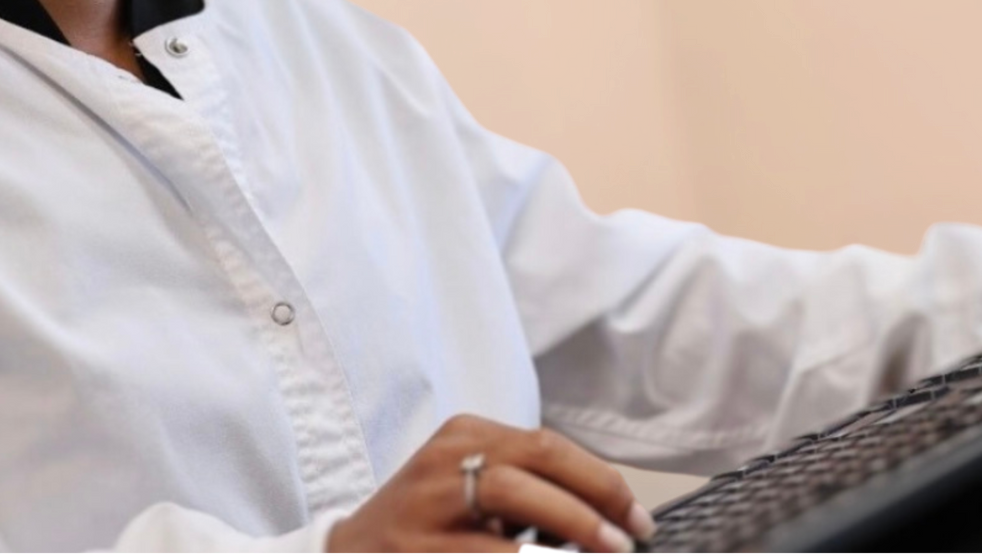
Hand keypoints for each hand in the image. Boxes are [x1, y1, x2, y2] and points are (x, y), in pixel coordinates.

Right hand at [326, 414, 656, 554]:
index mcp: (464, 435)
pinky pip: (485, 554)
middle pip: (536, 461)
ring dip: (570, 528)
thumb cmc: (424, 523)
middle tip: (632, 537)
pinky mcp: (416, 550)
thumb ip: (525, 489)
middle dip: (594, 499)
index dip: (600, 480)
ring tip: (607, 554)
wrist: (345, 556)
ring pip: (511, 501)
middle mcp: (445, 460)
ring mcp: (428, 506)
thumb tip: (605, 516)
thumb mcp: (467, 486)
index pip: (547, 444)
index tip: (636, 514)